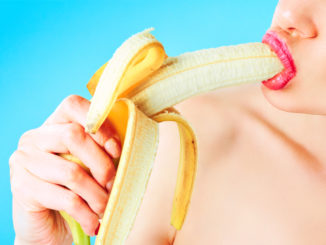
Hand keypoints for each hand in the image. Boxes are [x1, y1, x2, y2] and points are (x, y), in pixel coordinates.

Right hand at [9, 95, 120, 244]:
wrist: (51, 224)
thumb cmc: (77, 190)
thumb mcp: (91, 165)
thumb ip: (103, 150)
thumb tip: (119, 146)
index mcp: (53, 124)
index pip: (74, 105)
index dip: (100, 124)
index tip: (116, 149)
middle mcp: (34, 137)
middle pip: (74, 135)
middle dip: (102, 164)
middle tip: (113, 184)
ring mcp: (23, 160)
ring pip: (72, 172)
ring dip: (97, 195)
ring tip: (105, 207)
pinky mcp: (21, 186)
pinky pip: (64, 198)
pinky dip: (86, 213)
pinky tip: (94, 222)